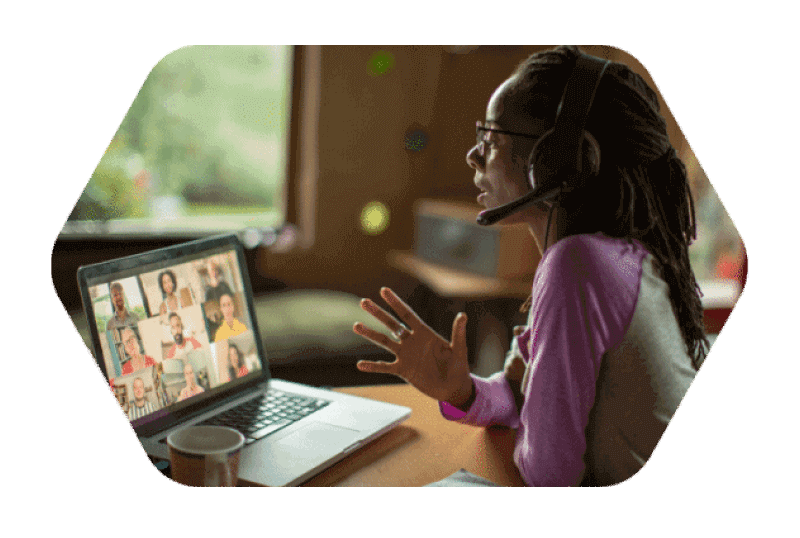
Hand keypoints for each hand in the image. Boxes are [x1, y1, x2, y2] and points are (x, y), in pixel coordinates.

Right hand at [354, 287, 472, 404]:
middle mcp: (412, 341)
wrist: (453, 388)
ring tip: (356, 326)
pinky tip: (360, 365)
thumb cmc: (458, 366)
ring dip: (370, 334)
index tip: (384, 290)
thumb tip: (463, 315)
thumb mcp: (459, 349)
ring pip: (384, 342)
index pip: (407, 314)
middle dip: (378, 313)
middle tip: (363, 302)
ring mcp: (406, 355)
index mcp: (425, 333)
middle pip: (391, 324)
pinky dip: (373, 367)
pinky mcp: (403, 370)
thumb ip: (458, 333)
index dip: (396, 302)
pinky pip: (385, 367)